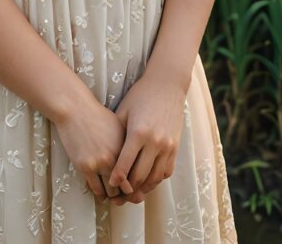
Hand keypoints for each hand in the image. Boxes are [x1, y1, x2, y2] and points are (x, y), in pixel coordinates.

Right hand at [53, 95, 135, 201]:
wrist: (75, 108)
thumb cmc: (97, 116)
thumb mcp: (119, 127)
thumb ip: (129, 145)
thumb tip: (137, 163)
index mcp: (127, 146)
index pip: (137, 174)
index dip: (137, 185)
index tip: (135, 189)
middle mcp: (116, 157)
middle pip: (126, 187)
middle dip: (126, 194)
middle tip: (124, 196)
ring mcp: (100, 162)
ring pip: (111, 191)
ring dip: (113, 196)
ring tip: (113, 196)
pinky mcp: (85, 166)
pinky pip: (96, 189)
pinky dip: (100, 194)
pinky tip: (101, 194)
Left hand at [107, 72, 186, 205]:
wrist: (167, 85)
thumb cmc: (140, 96)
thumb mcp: (124, 112)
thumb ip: (117, 135)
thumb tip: (105, 157)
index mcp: (138, 133)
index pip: (125, 165)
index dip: (116, 179)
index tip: (109, 186)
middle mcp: (154, 142)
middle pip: (139, 176)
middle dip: (128, 190)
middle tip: (118, 197)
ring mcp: (167, 146)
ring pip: (154, 178)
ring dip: (142, 188)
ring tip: (131, 193)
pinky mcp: (176, 147)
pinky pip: (166, 172)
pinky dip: (156, 180)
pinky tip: (147, 181)